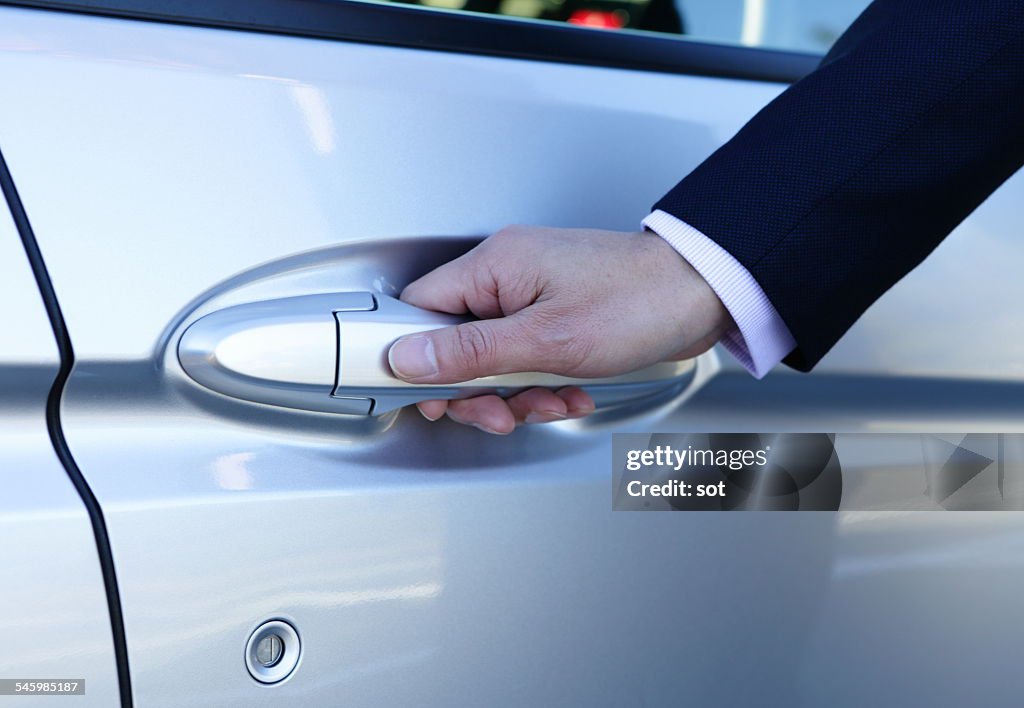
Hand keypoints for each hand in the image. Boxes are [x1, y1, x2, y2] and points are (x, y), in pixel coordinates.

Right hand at [387, 226, 731, 432]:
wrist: (704, 293)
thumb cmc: (638, 302)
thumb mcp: (546, 340)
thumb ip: (471, 352)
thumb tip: (408, 357)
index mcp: (494, 266)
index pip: (418, 309)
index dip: (417, 360)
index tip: (435, 396)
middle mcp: (507, 276)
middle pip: (455, 343)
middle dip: (479, 389)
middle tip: (501, 411)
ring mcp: (532, 295)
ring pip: (493, 359)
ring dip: (517, 394)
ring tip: (550, 402)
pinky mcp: (556, 314)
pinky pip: (526, 358)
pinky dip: (542, 383)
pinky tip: (569, 394)